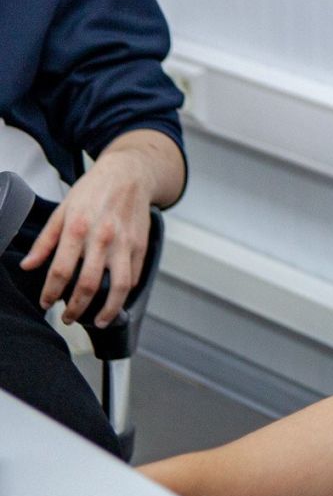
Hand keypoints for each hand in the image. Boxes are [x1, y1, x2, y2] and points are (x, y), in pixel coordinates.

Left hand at [19, 148, 153, 325]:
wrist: (130, 174)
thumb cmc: (93, 190)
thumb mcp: (62, 210)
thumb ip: (45, 241)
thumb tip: (29, 266)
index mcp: (77, 228)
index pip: (61, 270)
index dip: (50, 292)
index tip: (45, 303)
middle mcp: (102, 237)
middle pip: (89, 284)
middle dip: (76, 308)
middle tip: (68, 318)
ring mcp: (125, 243)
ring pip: (119, 286)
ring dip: (107, 310)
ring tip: (98, 321)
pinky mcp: (141, 246)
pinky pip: (134, 276)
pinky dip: (125, 293)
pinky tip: (115, 300)